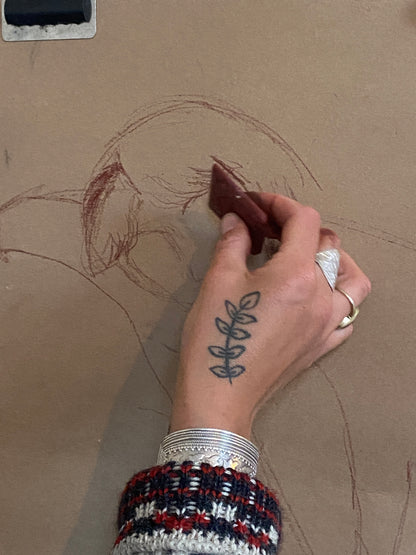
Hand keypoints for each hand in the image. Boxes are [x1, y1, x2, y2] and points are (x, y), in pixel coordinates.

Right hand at [170, 193, 370, 438]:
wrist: (221, 395)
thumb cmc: (217, 338)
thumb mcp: (217, 282)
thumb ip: (232, 243)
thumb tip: (237, 221)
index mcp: (295, 274)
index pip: (303, 220)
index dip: (280, 203)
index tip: (258, 205)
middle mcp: (320, 295)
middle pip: (328, 243)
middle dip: (300, 227)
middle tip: (270, 232)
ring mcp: (326, 323)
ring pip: (352, 278)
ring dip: (334, 259)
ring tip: (307, 259)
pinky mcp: (322, 345)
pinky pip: (347, 314)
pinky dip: (337, 296)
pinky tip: (314, 296)